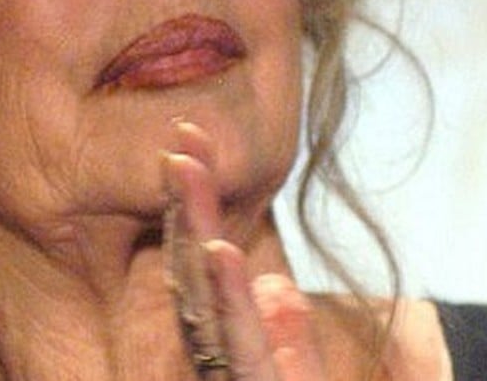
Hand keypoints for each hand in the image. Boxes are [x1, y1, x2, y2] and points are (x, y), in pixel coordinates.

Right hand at [162, 122, 326, 379]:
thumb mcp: (303, 378)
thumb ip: (293, 337)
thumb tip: (274, 284)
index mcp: (232, 344)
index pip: (207, 261)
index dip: (199, 200)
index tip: (191, 140)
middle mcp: (220, 355)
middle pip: (196, 266)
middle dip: (188, 198)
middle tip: (183, 131)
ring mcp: (229, 375)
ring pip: (205, 295)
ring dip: (194, 228)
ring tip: (188, 167)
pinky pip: (240, 345)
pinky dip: (228, 294)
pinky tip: (219, 249)